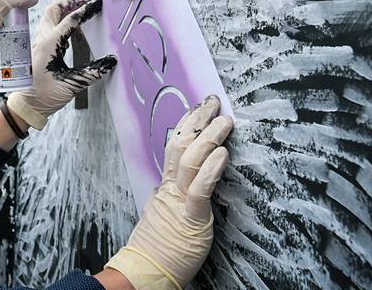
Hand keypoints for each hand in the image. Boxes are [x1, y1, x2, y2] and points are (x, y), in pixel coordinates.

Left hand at [7, 0, 115, 128]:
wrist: (25, 105)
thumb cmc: (43, 96)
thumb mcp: (71, 85)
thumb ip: (92, 72)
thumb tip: (111, 61)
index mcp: (49, 44)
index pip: (70, 20)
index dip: (86, 10)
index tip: (98, 3)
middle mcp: (41, 40)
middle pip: (54, 10)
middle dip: (70, 1)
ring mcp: (38, 43)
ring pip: (50, 17)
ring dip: (65, 9)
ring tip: (81, 7)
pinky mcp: (39, 49)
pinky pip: (50, 27)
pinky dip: (62, 20)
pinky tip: (73, 26)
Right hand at [105, 95, 232, 289]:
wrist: (147, 270)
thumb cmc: (160, 247)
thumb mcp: (167, 213)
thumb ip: (177, 195)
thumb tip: (189, 182)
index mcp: (167, 186)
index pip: (175, 146)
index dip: (187, 124)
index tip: (197, 107)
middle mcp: (170, 187)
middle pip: (180, 144)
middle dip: (197, 120)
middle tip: (211, 101)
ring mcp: (179, 200)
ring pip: (190, 159)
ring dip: (209, 137)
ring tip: (224, 121)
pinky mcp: (191, 217)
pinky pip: (200, 189)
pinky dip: (211, 169)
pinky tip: (222, 154)